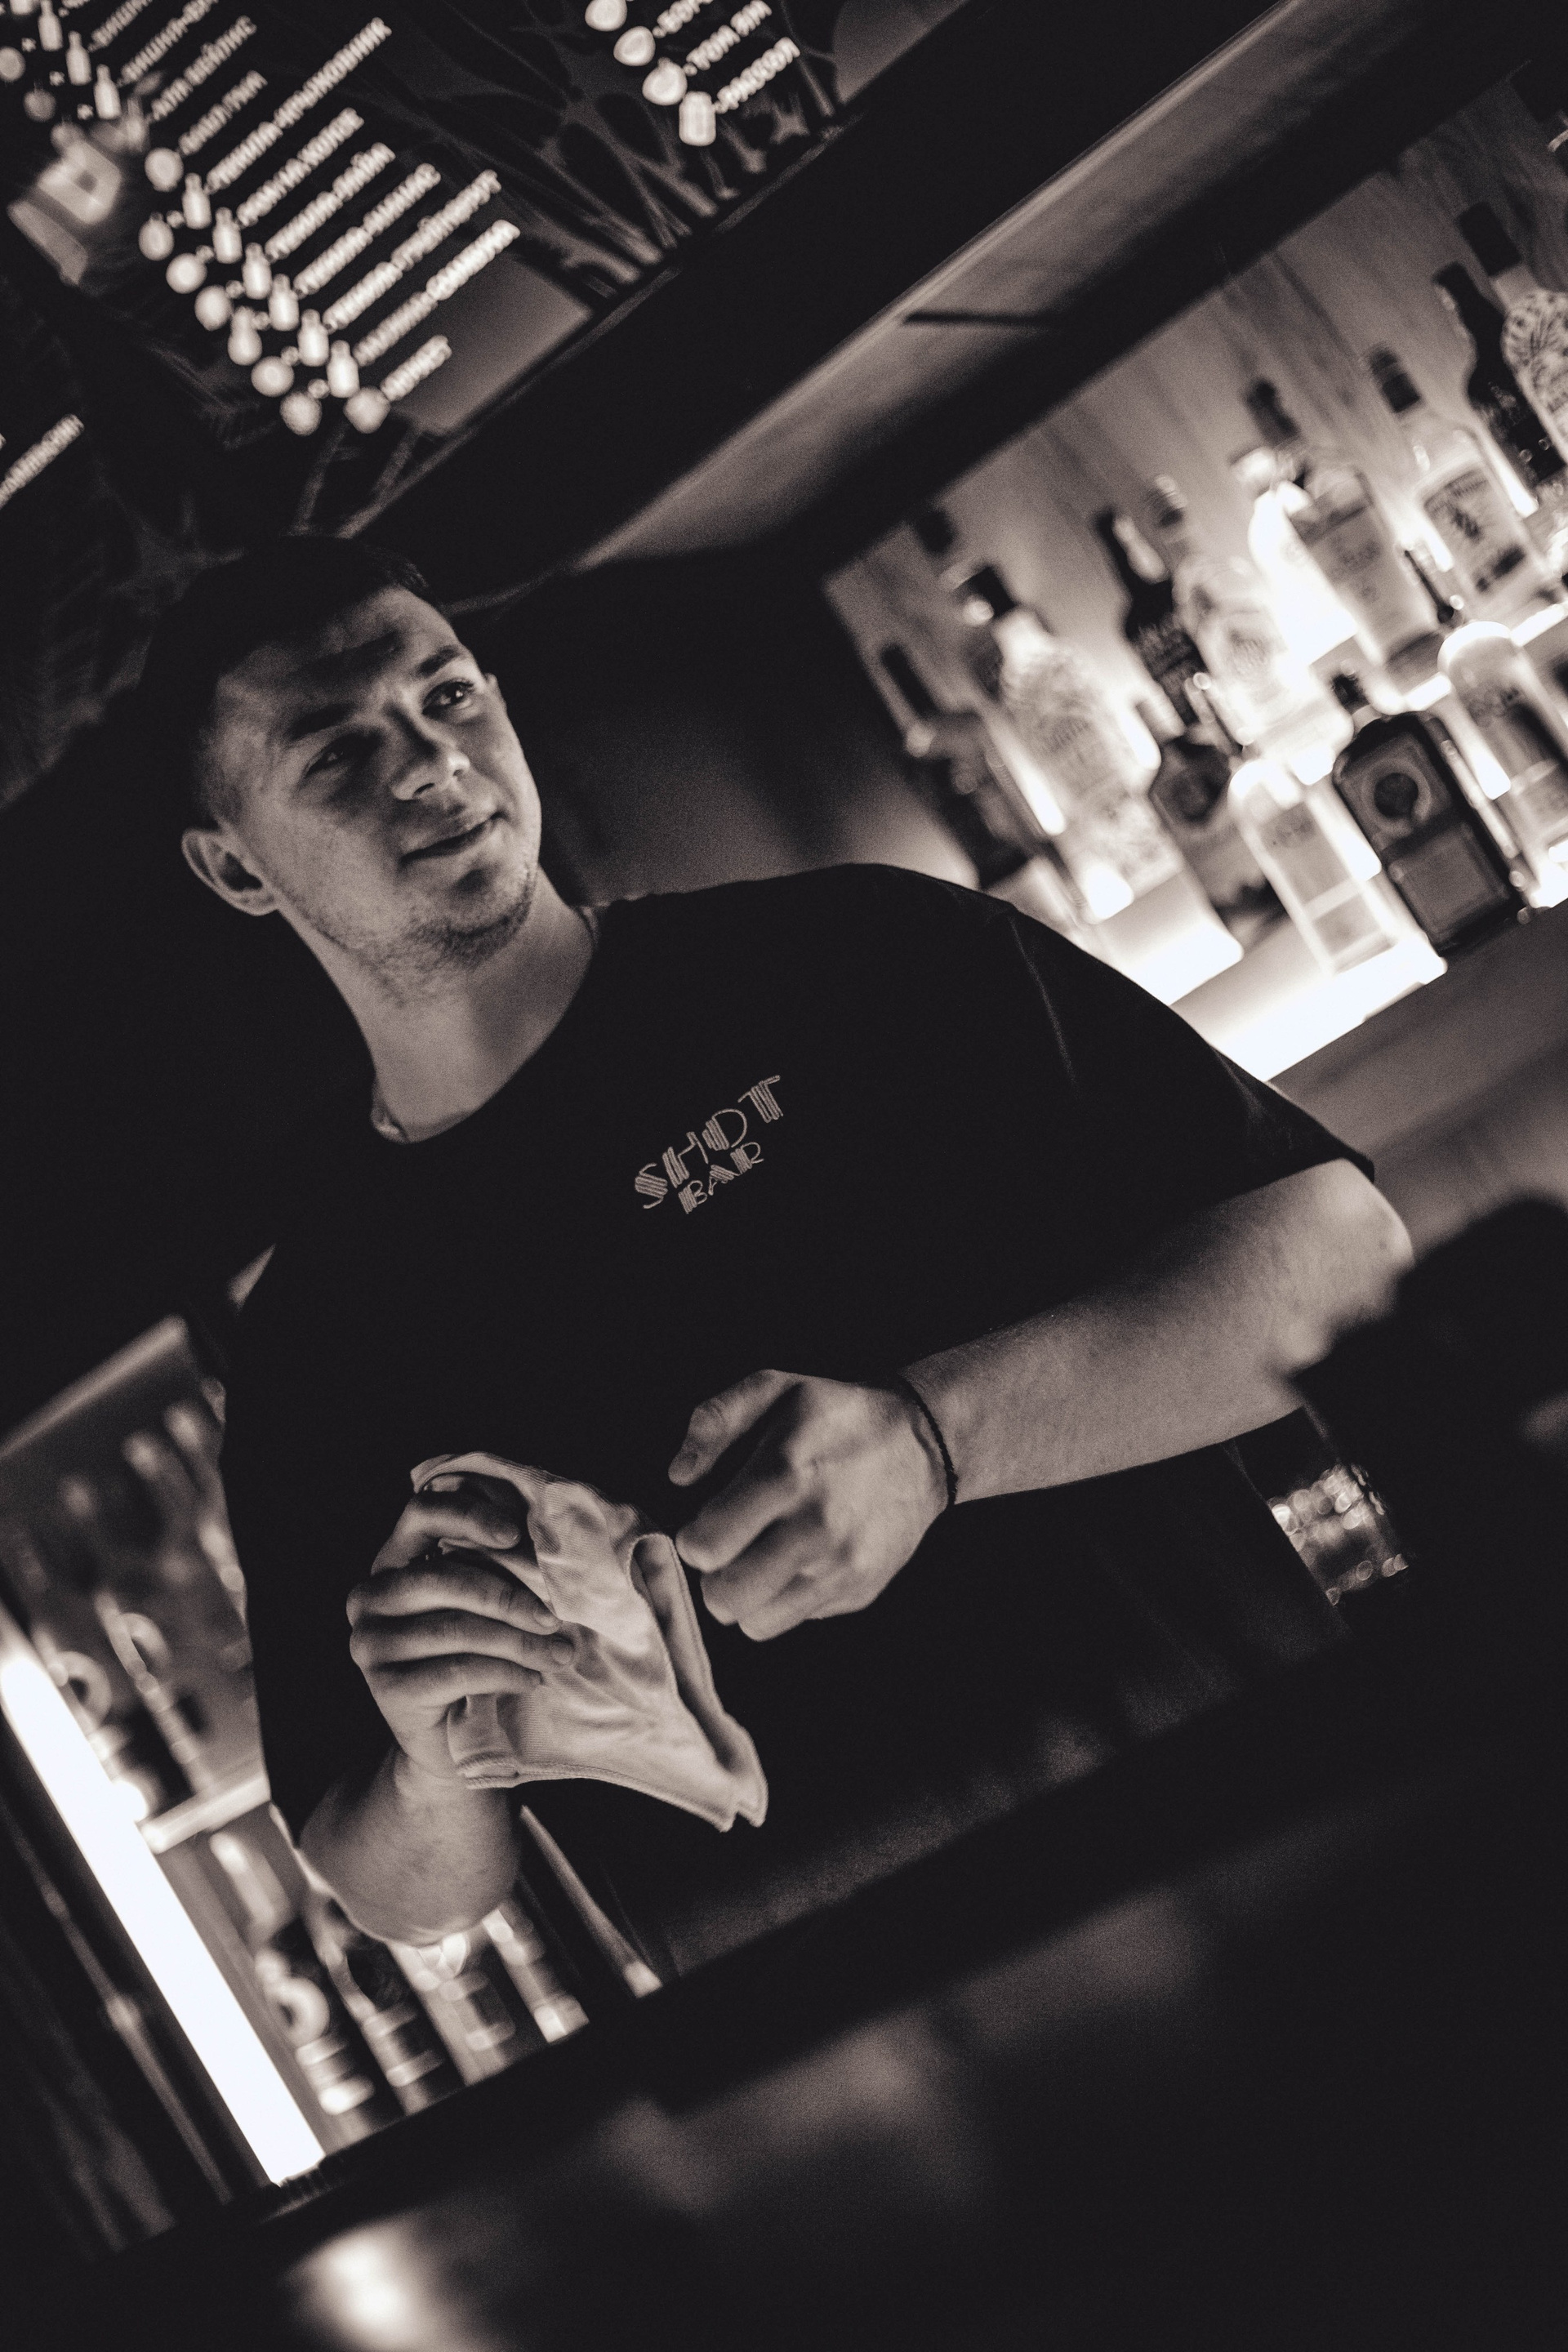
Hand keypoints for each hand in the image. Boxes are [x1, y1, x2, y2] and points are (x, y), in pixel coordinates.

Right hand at [346, 1483, 575, 1781]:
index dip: (469, 1515)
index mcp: (391, 1561)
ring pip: (456, 1628)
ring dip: (520, 1642)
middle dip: (510, 1597)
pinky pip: (457, 1671)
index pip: (421, 1512)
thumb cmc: (472, 1658)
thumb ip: (492, 1569)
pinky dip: (506, 1673)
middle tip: (554, 1619)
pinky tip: (533, 1679)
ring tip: (559, 1654)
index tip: (515, 1533)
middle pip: (444, 1578)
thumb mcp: (479, 1607)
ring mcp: (371, 1644)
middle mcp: (369, 1597)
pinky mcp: (387, 1688)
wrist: (446, 1742)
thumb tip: (548, 1548)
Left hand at [669, 1370, 946, 1640]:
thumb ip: (716, 1420)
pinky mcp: (859, 1590)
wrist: (921, 1445)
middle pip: (724, 1597)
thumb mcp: (775, 1389)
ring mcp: (842, 1565)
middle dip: (713, 1575)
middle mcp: (817, 1526)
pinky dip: (782, 1600)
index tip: (708, 1522)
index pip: (707, 1546)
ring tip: (760, 1556)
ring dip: (746, 1594)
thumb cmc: (835, 1416)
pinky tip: (795, 1563)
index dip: (694, 1537)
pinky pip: (793, 1620)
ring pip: (754, 1621)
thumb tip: (679, 1476)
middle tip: (730, 1547)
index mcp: (786, 1472)